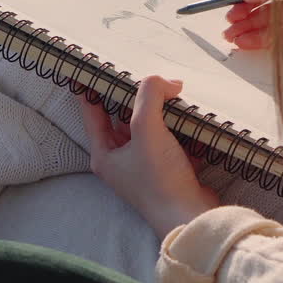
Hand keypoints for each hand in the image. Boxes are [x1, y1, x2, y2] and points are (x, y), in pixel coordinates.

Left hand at [78, 75, 219, 238]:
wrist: (191, 218)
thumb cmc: (159, 180)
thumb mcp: (147, 129)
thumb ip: (150, 96)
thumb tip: (168, 81)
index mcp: (105, 153)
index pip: (91, 110)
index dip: (90, 86)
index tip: (92, 64)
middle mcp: (122, 160)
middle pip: (124, 116)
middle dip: (136, 96)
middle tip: (145, 72)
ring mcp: (147, 166)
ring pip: (151, 127)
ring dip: (163, 111)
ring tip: (173, 89)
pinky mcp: (171, 170)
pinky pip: (174, 141)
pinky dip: (182, 129)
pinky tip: (192, 116)